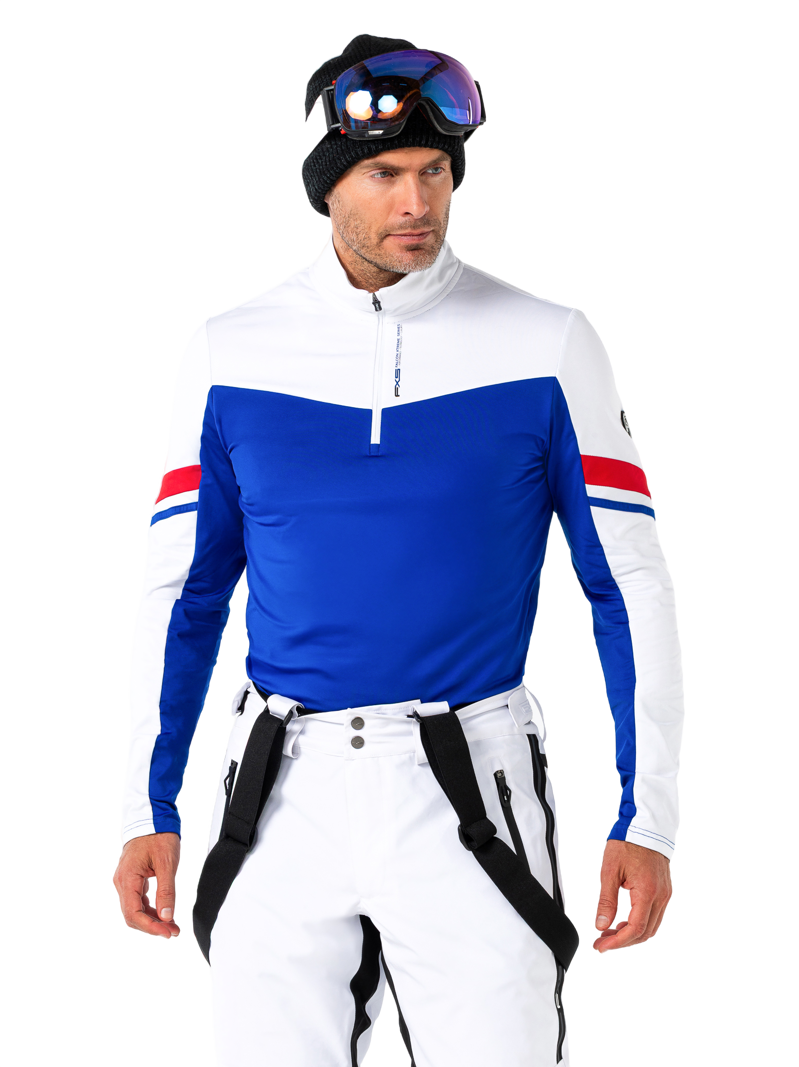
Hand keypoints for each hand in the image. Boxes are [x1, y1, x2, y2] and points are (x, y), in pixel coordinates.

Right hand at [113, 832, 183, 948]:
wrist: (152, 817)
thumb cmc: (157, 835)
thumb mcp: (166, 863)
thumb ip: (166, 891)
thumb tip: (167, 916)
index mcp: (127, 879)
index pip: (134, 914)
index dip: (150, 928)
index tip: (166, 933)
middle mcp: (122, 882)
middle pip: (132, 915)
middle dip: (151, 928)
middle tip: (171, 934)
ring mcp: (126, 881)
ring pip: (136, 909)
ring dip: (151, 920)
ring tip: (169, 927)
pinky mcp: (133, 879)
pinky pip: (139, 900)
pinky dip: (150, 910)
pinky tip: (163, 915)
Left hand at [592, 839, 671, 952]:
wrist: (645, 828)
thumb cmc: (628, 843)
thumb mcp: (610, 870)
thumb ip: (606, 899)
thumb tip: (601, 923)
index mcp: (646, 892)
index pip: (634, 929)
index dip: (617, 942)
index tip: (602, 946)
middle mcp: (659, 896)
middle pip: (643, 932)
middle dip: (622, 940)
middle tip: (602, 939)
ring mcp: (664, 894)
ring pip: (650, 926)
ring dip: (631, 933)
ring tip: (610, 930)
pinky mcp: (663, 891)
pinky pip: (654, 915)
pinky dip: (639, 922)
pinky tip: (624, 920)